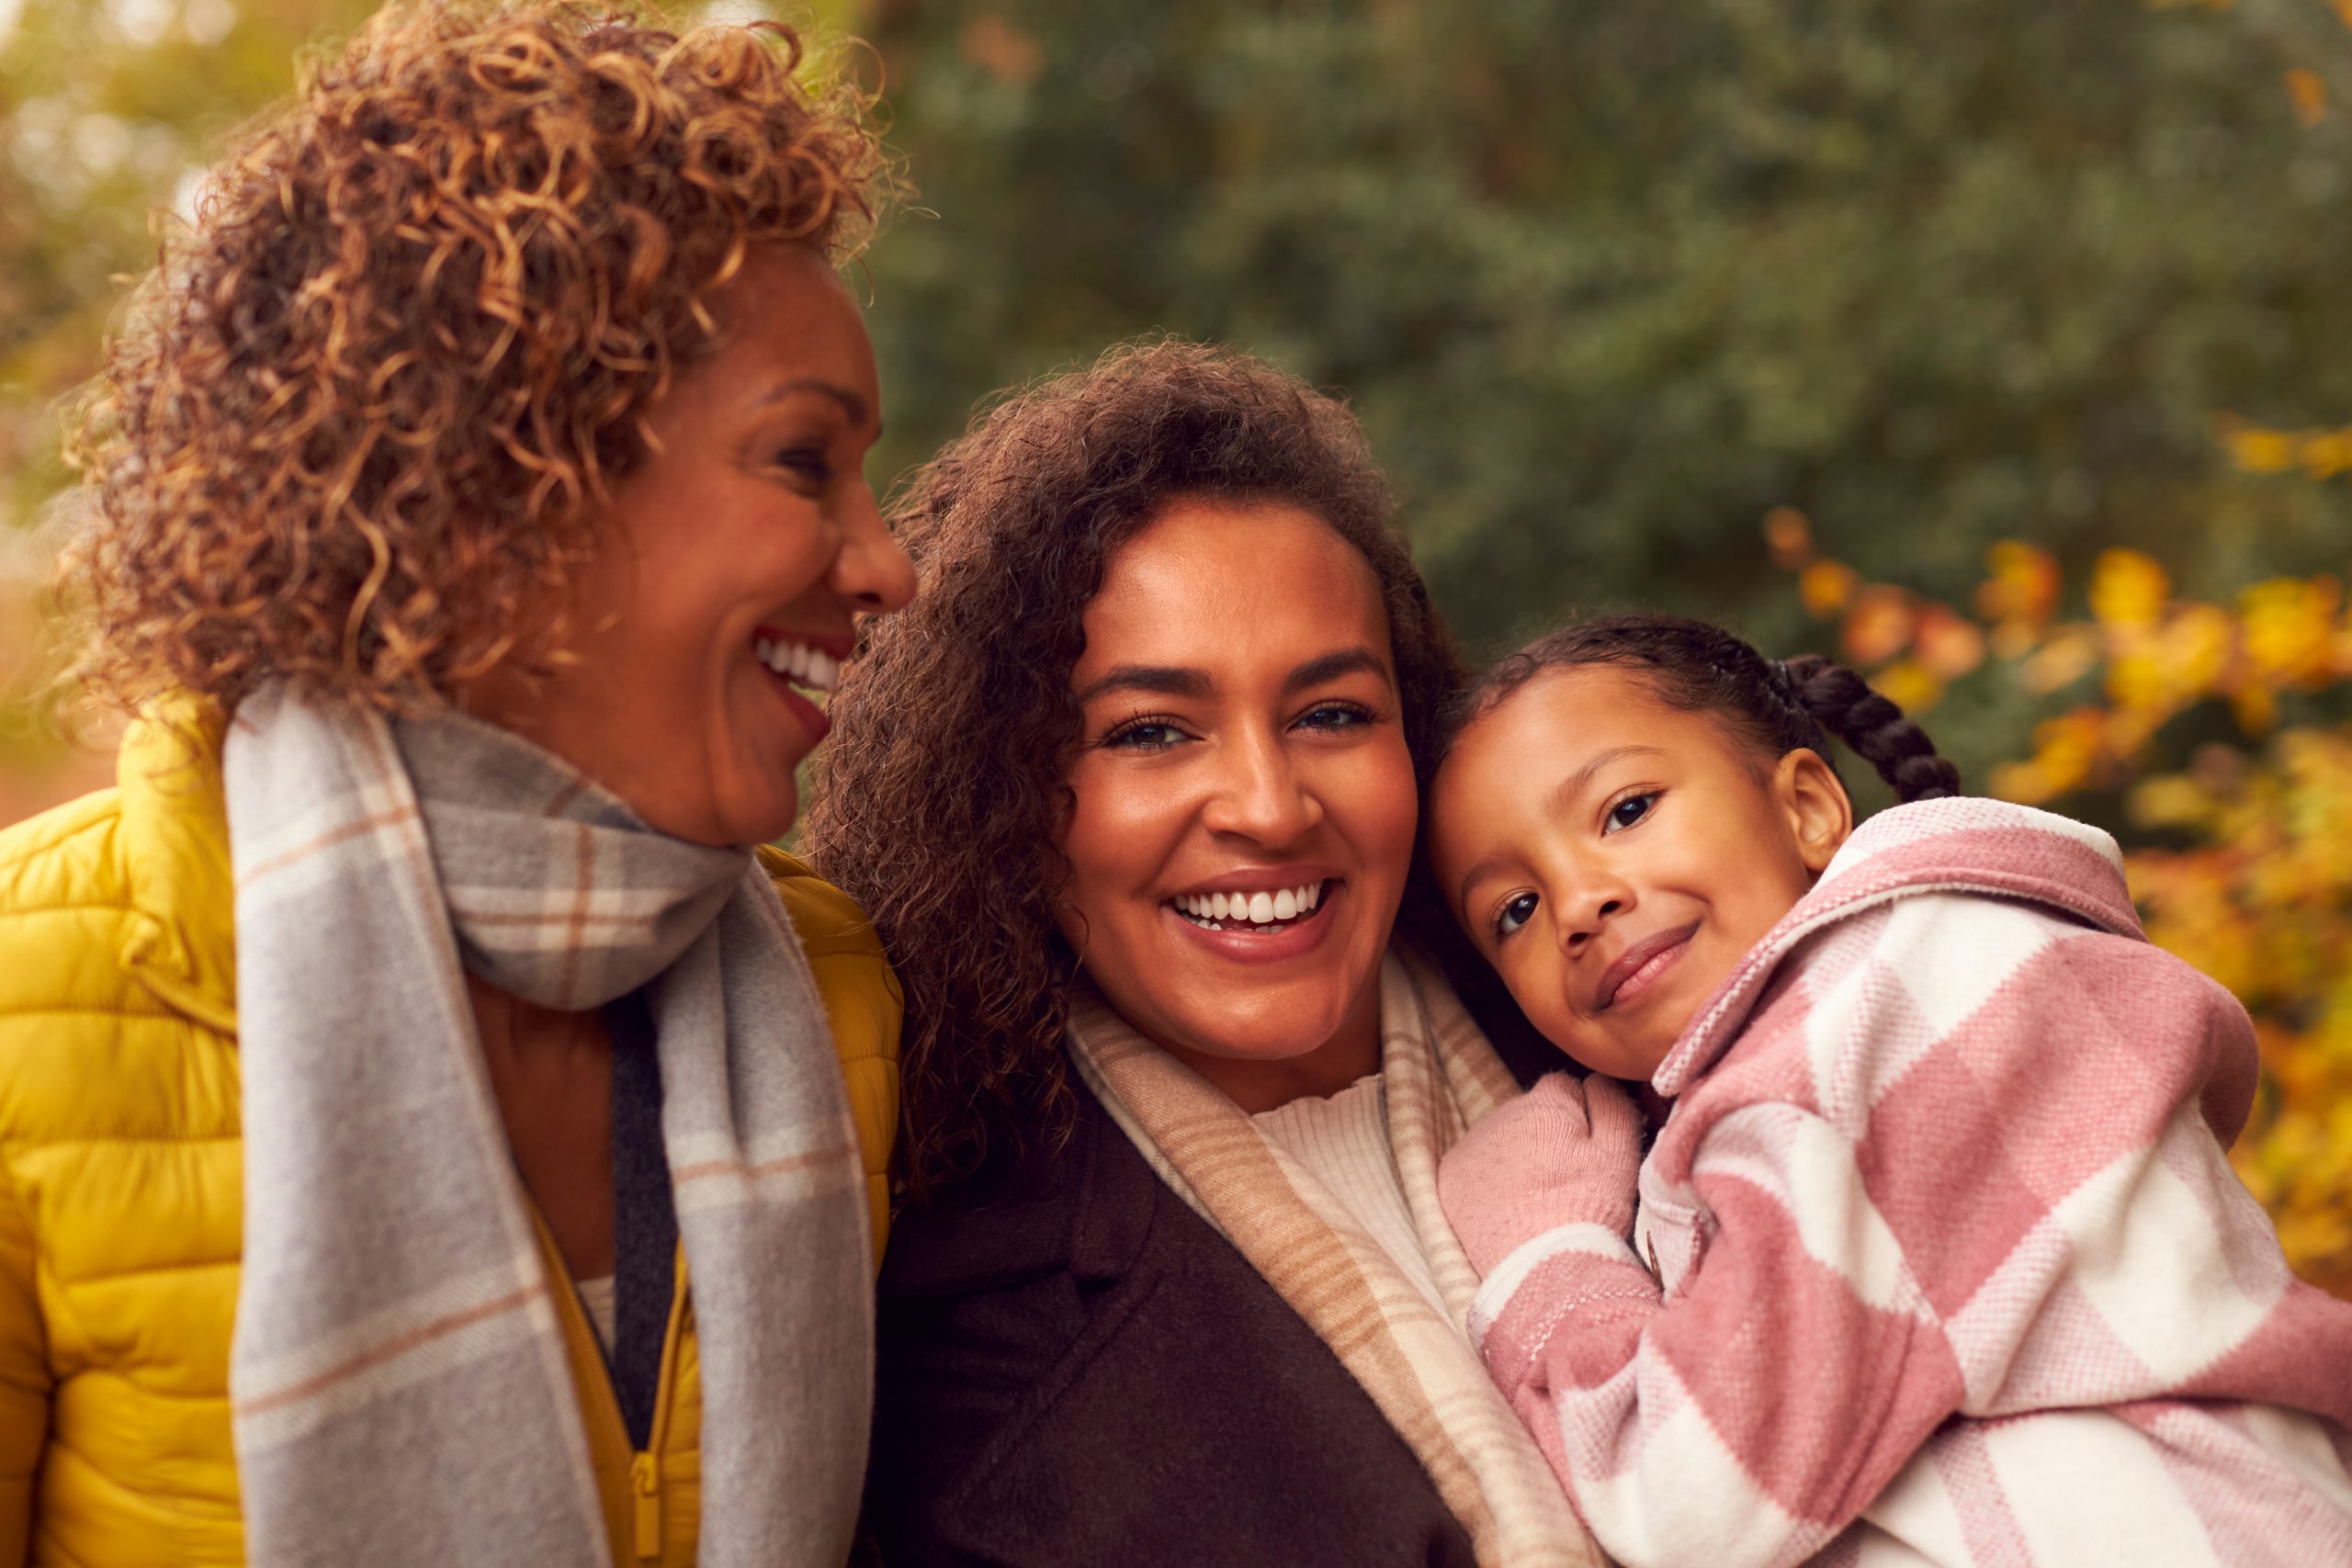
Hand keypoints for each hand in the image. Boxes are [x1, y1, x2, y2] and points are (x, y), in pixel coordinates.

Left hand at [1440, 1072, 1643, 1276]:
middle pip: (1529, 1113)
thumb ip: (1612, 1105)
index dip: (1581, 1117)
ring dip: (1517, 1157)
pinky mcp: (1448, 1179)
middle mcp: (1499, 1115)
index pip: (1564, 1087)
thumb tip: (1596, 1079)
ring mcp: (1469, 1147)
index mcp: (1544, 1104)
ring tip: (1538, 1200)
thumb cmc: (1589, 1211)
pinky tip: (1510, 1209)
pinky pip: (1474, 1167)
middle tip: (1566, 1181)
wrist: (1541, 1270)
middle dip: (1547, 1136)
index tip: (1588, 1153)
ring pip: (1500, 1140)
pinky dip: (1489, 1181)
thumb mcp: (1619, 1154)